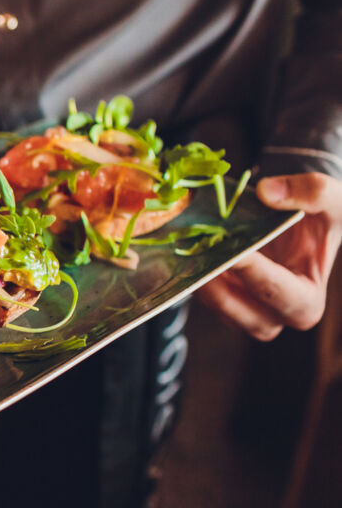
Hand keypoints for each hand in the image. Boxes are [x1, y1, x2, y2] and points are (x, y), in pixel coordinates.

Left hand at [196, 172, 341, 340]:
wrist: (301, 219)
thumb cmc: (322, 217)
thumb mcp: (332, 200)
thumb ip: (312, 192)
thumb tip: (266, 192)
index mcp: (306, 302)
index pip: (275, 292)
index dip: (254, 272)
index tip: (234, 251)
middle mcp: (273, 315)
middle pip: (237, 310)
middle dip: (213, 283)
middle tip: (198, 252)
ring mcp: (242, 310)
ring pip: (211, 304)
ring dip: (194, 277)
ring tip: (185, 248)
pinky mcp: (220, 298)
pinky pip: (198, 292)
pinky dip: (187, 272)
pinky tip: (181, 248)